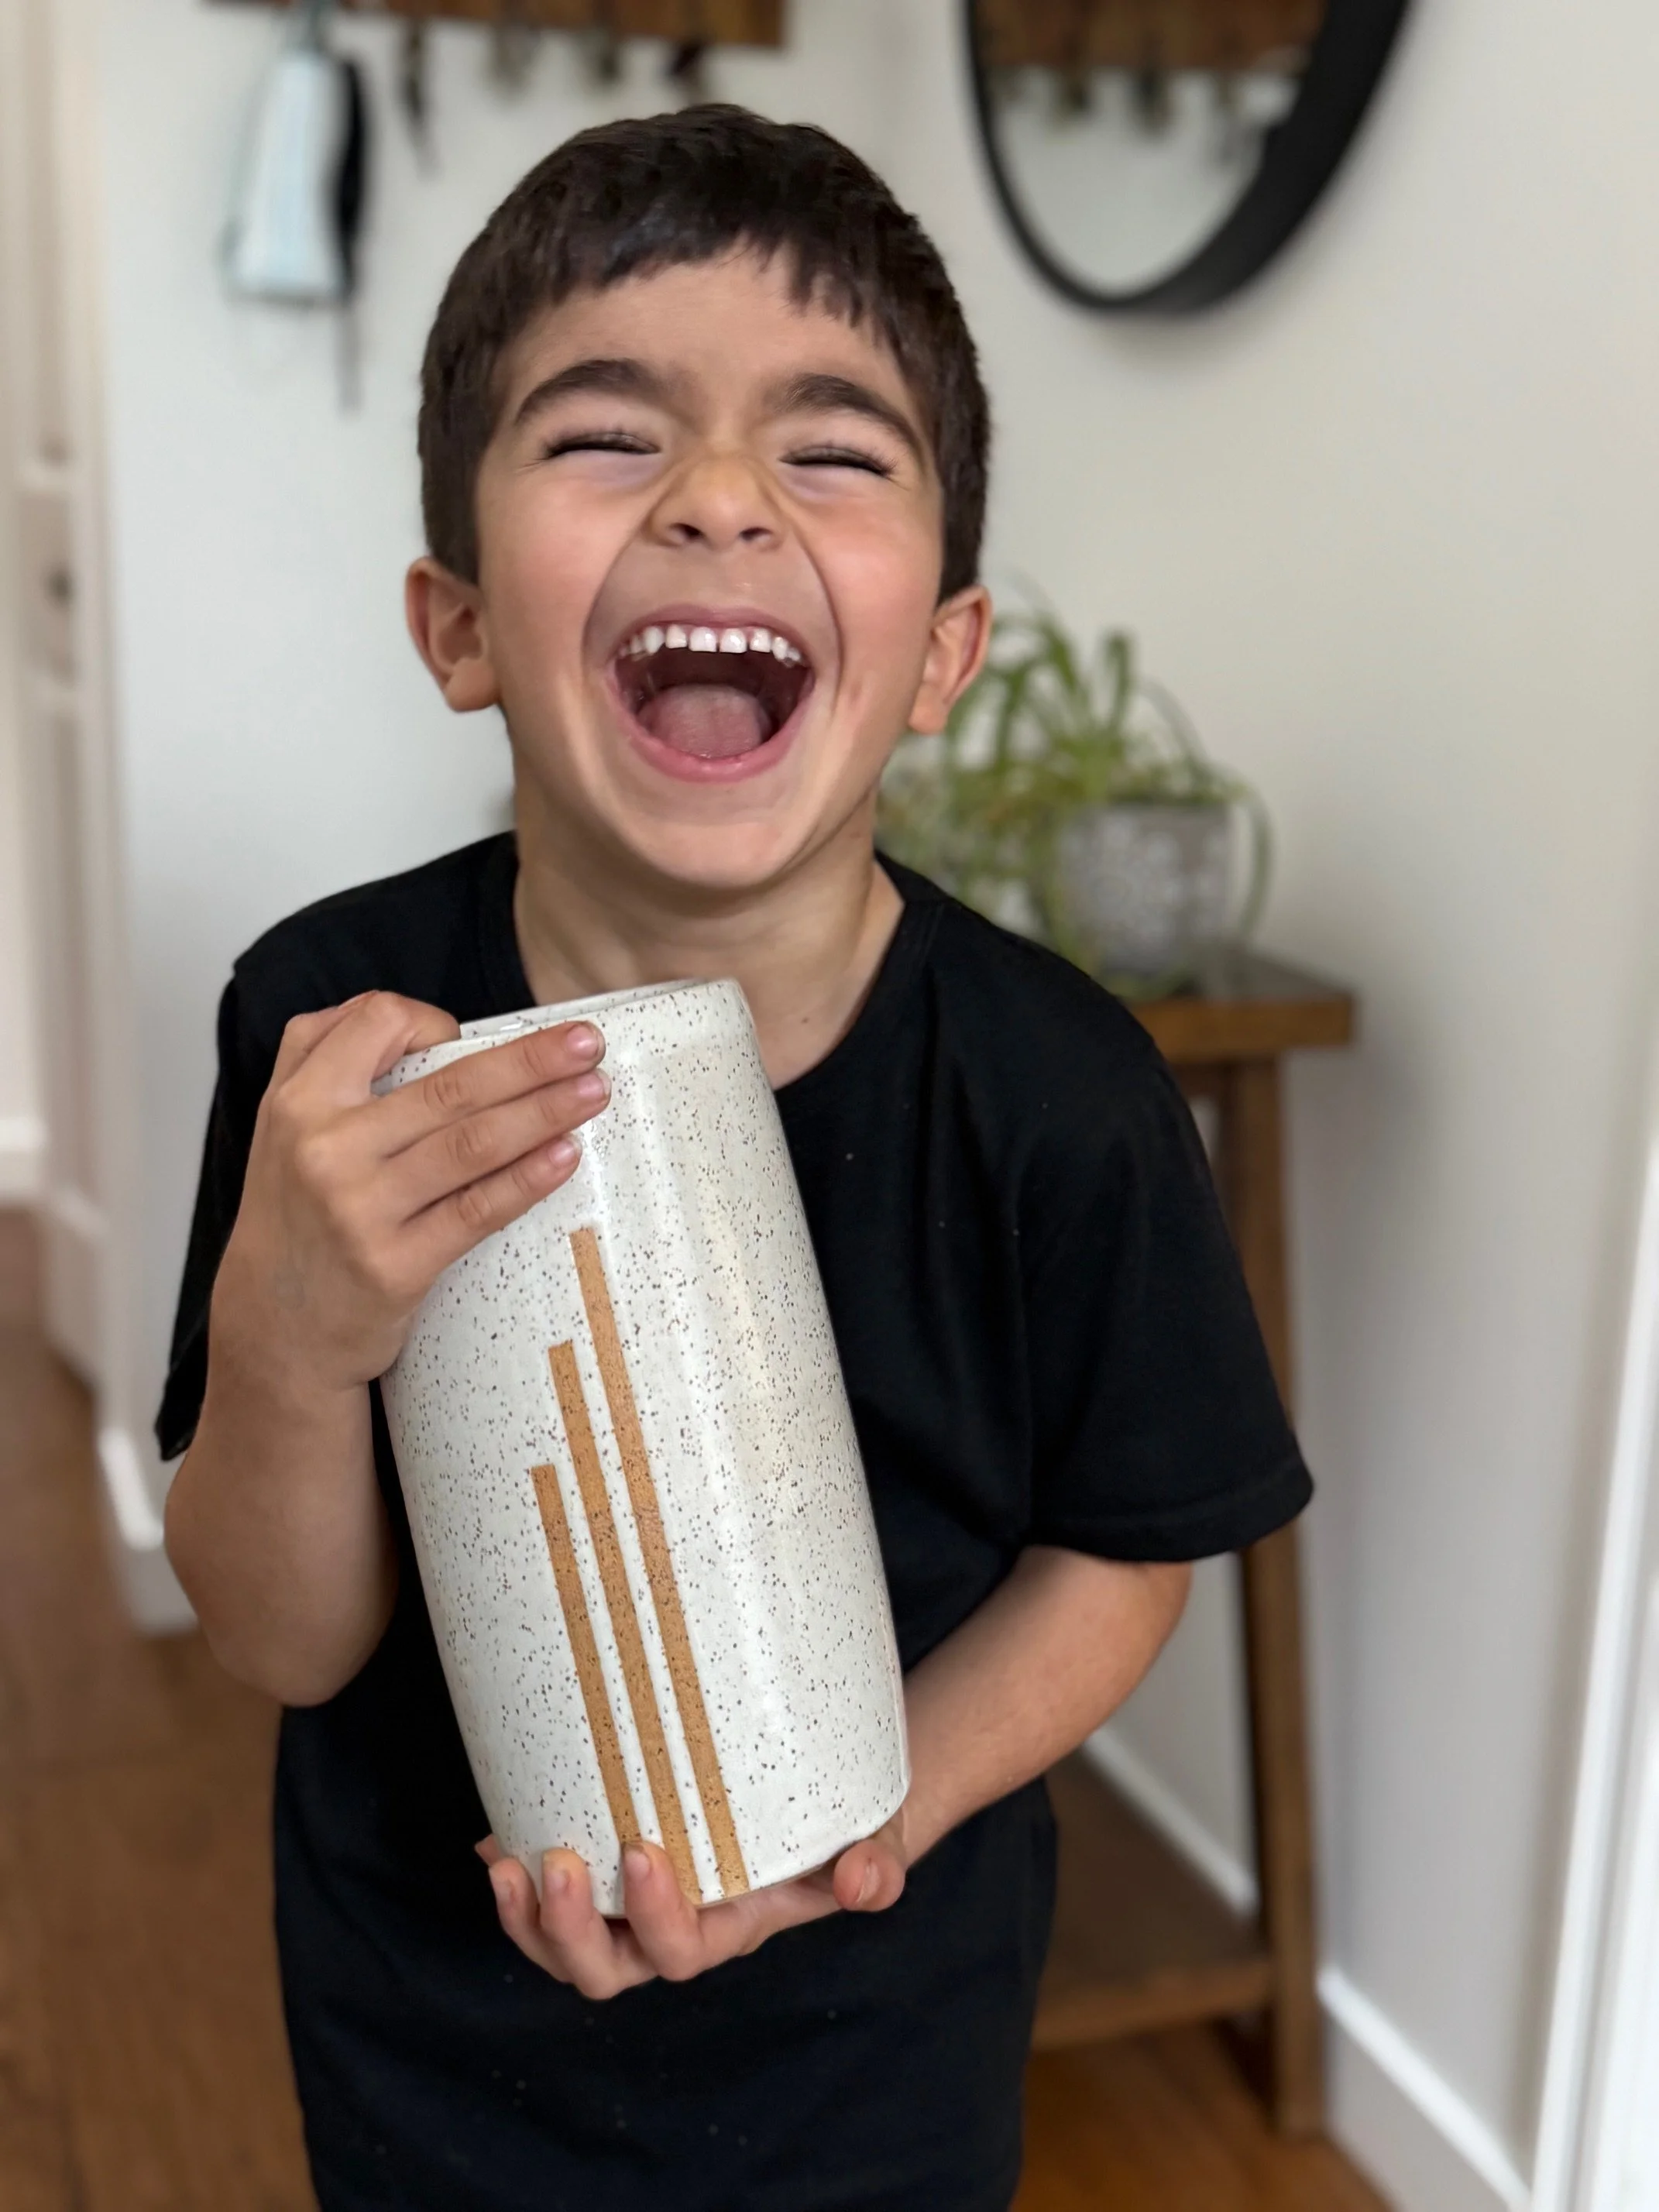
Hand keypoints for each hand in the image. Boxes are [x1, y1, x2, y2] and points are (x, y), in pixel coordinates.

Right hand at [213, 991, 610, 1398]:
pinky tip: (563, 1155)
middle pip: (450, 1086)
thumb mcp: (281, 1126)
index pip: (377, 1022)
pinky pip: (477, 1210)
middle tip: (585, 1044)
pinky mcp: (394, 1265)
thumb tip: (421, 1024)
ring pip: (473, 1142)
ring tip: (593, 1092)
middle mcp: (325, 1148)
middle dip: (530, 1060)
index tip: (467, 1040)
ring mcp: (360, 1209)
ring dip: (545, 1111)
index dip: (431, 1021)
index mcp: (299, 1100)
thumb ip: (327, 1061)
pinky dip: (527, 1178)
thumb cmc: (295, 1218)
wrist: (275, 1330)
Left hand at [477, 1816, 909, 1999]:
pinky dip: (515, 1875)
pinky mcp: (604, 1870)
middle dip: (567, 1930)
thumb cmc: (841, 1837)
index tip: (645, 1853)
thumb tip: (861, 1882)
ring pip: (561, 1946)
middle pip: (601, 1970)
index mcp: (723, 1931)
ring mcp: (628, 1907)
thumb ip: (876, 1870)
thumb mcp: (872, 1848)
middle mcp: (666, 1931)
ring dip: (524, 1917)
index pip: (677, 1953)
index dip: (654, 1917)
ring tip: (502, 1861)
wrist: (824, 1813)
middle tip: (556, 1864)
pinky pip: (549, 1893)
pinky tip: (493, 1831)